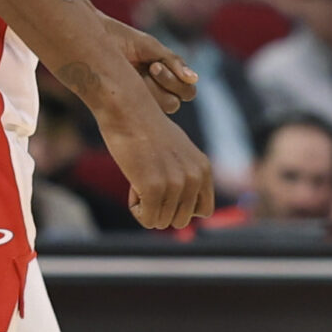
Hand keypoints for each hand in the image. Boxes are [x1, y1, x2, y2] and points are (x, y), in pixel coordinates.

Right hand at [98, 94, 214, 230]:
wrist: (128, 110)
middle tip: (148, 181)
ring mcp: (176, 184)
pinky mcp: (154, 188)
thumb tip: (182, 207)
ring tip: (140, 177)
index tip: (165, 190)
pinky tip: (133, 182)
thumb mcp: (178, 151)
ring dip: (146, 205)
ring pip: (161, 222)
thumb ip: (186, 175)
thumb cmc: (146, 128)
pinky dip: (136, 207)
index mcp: (204, 170)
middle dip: (161, 208)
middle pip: (180, 221)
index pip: (203, 211)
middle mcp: (194, 178)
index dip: (181, 206)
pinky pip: (146, 219)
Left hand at [102, 16, 197, 112]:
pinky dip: (142, 97)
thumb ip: (173, 62)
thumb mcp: (151, 47)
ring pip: (165, 107)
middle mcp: (159, 91)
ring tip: (138, 75)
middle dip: (168, 83)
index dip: (176, 81)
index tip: (156, 64)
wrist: (95, 38)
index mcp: (168, 77)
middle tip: (152, 67)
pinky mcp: (129, 105)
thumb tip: (194, 79)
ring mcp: (145, 100)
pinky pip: (146, 110)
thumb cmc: (123, 41)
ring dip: (154, 91)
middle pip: (178, 101)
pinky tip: (128, 84)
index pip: (187, 91)